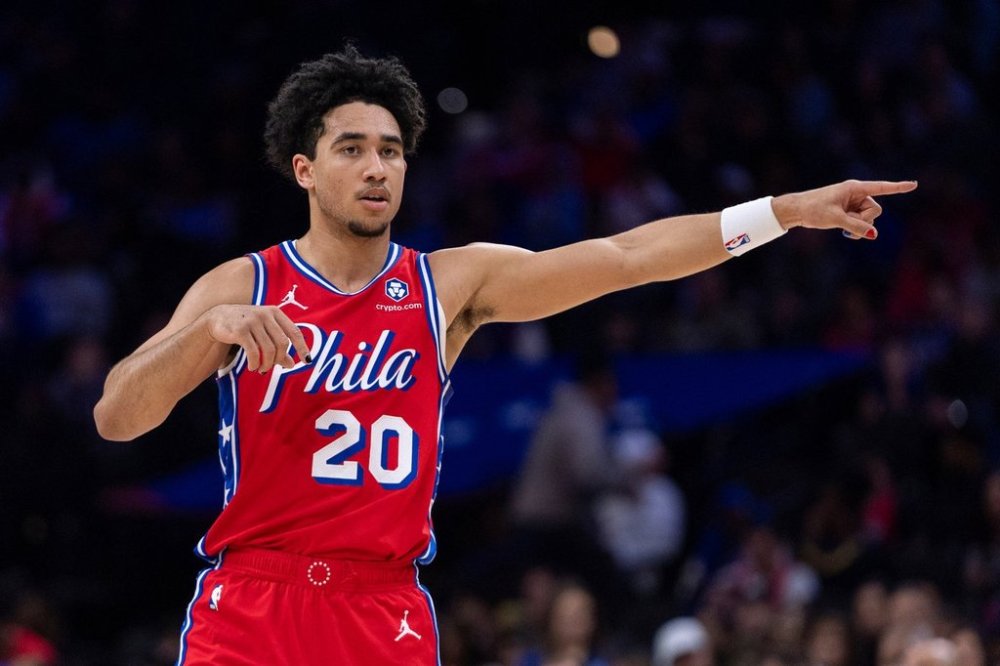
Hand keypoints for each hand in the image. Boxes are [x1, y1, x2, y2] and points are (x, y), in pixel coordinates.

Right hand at [203, 304, 310, 372]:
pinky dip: (255, 363)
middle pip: (282, 343)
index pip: (294, 331)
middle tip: (271, 367)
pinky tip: (253, 367)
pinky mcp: (240, 330)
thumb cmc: (246, 326)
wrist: (218, 318)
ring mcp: (252, 321)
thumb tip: (292, 364)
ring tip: (261, 369)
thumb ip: (278, 347)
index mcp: (275, 313)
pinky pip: (254, 352)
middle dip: (279, 359)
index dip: (302, 347)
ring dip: (267, 364)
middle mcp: (265, 315)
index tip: (307, 361)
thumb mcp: (264, 333)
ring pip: (269, 349)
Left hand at [771, 179, 917, 239]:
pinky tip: (843, 231)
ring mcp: (852, 202)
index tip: (914, 184)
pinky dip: (855, 228)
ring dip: (858, 226)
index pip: (881, 188)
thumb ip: (856, 226)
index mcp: (854, 188)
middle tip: (846, 223)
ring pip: (868, 218)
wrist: (796, 210)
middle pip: (875, 210)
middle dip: (865, 220)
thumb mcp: (836, 219)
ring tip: (841, 227)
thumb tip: (874, 235)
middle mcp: (856, 193)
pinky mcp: (848, 210)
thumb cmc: (813, 209)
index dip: (898, 187)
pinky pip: (860, 222)